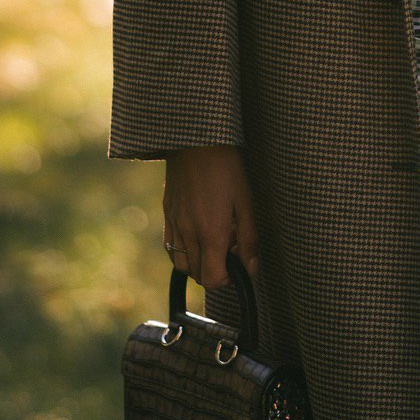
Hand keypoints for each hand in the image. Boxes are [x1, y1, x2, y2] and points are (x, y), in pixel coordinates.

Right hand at [162, 145, 259, 288]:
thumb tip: (251, 269)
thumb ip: (249, 239)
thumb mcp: (246, 202)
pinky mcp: (167, 213)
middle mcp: (189, 234)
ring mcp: (174, 224)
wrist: (196, 139)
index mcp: (211, 234)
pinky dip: (183, 252)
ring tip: (213, 242)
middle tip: (230, 248)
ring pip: (182, 265)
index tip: (238, 265)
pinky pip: (170, 247)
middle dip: (216, 271)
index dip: (228, 280)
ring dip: (199, 263)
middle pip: (198, 276)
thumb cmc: (227, 168)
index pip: (213, 280)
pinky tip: (196, 234)